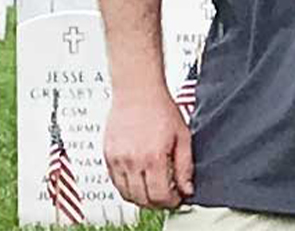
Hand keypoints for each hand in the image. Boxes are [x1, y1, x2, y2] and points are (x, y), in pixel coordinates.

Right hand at [103, 88, 193, 208]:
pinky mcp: (107, 154)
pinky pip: (114, 181)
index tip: (176, 198)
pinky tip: (137, 179)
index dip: (171, 202)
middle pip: (143, 199)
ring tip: (151, 190)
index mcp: (153, 157)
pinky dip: (126, 187)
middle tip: (165, 196)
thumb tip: (186, 189)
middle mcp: (132, 160)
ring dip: (140, 198)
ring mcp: (117, 158)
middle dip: (157, 203)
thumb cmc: (159, 108)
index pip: (160, 196)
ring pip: (126, 194)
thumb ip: (185, 167)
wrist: (137, 90)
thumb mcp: (183, 137)